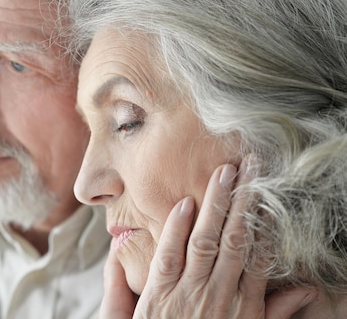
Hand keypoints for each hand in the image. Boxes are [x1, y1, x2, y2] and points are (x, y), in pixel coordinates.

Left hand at [99, 156, 317, 318]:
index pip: (258, 253)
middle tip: (252, 163)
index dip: (264, 218)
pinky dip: (177, 229)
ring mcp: (189, 293)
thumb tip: (308, 289)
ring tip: (226, 171)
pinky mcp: (159, 296)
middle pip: (236, 238)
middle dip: (245, 199)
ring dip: (216, 204)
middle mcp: (220, 294)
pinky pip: (170, 257)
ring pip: (206, 241)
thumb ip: (274, 312)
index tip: (268, 188)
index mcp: (244, 305)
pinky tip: (185, 204)